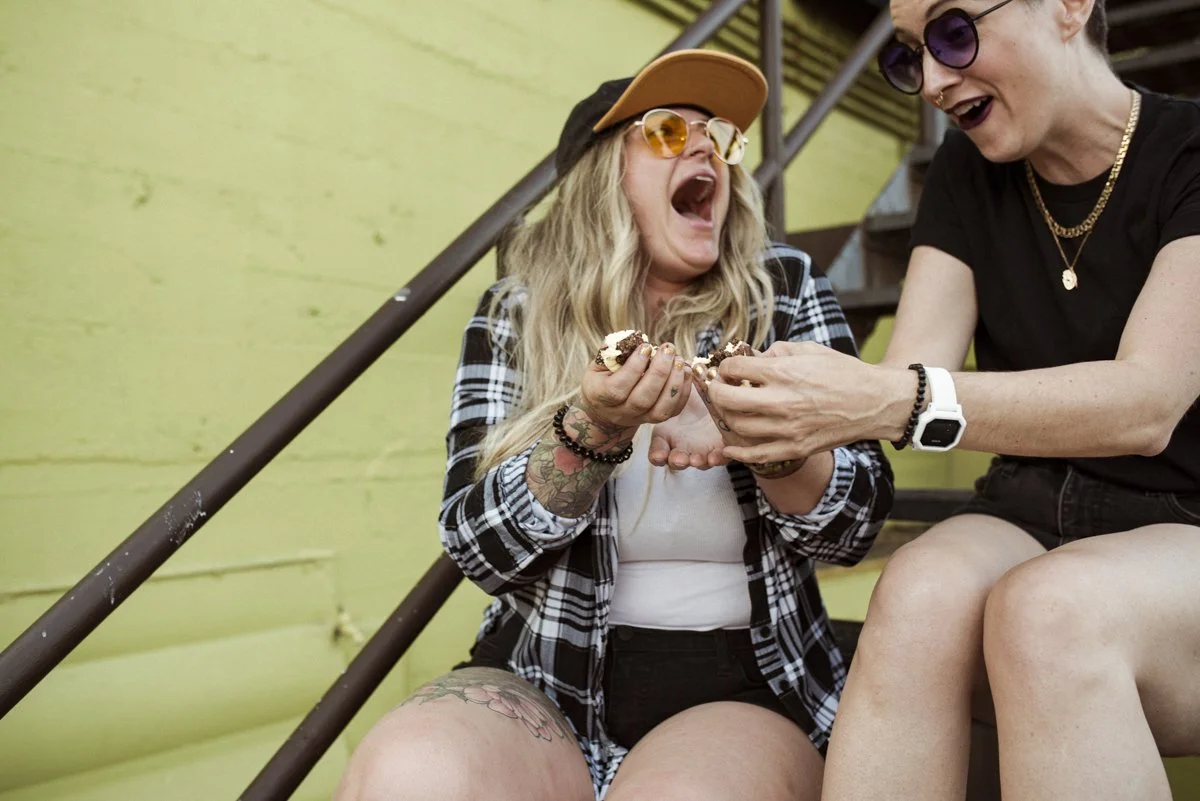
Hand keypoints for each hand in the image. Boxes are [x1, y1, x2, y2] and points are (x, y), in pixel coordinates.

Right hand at [576, 342, 691, 435]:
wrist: (606, 410)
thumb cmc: (603, 380)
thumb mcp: (599, 364)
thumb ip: (612, 352)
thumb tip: (632, 336)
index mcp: (601, 396)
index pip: (618, 387)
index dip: (634, 367)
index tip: (646, 346)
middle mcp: (621, 412)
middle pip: (643, 399)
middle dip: (659, 372)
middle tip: (668, 349)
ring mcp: (640, 419)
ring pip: (661, 409)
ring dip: (674, 382)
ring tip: (679, 359)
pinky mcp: (656, 420)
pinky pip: (674, 410)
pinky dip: (684, 390)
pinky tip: (685, 370)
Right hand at [648, 385, 729, 468]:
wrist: (717, 393)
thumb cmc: (693, 391)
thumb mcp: (680, 389)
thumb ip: (671, 390)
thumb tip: (665, 379)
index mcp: (667, 435)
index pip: (658, 452)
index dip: (657, 455)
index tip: (659, 456)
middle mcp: (683, 446)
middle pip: (676, 460)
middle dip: (677, 461)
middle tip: (679, 459)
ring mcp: (703, 449)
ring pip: (698, 462)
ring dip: (697, 462)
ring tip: (696, 459)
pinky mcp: (722, 447)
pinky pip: (720, 457)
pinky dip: (718, 458)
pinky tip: (715, 456)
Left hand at [702, 340, 898, 463]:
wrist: (875, 402)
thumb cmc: (844, 373)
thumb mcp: (810, 350)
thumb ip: (778, 352)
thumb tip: (754, 357)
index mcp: (784, 372)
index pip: (735, 368)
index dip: (725, 367)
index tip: (728, 369)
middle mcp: (782, 401)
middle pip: (727, 399)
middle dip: (716, 391)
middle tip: (720, 388)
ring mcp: (788, 428)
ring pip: (737, 426)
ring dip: (726, 417)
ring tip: (730, 411)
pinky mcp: (795, 448)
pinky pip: (757, 455)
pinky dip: (738, 452)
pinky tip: (730, 446)